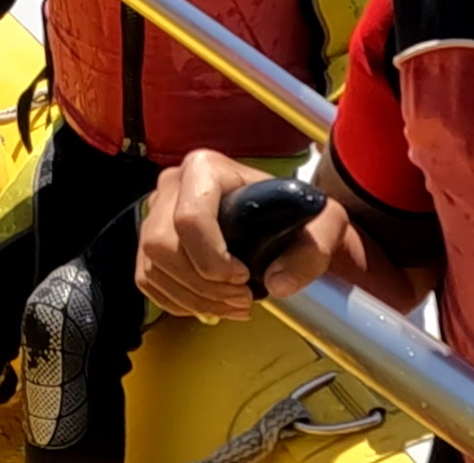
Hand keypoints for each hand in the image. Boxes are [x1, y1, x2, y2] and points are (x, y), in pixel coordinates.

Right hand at [134, 150, 351, 320]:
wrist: (281, 219)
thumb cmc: (297, 216)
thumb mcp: (325, 222)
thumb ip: (315, 249)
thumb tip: (276, 284)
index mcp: (206, 168)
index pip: (189, 218)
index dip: (212, 258)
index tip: (244, 277)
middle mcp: (172, 184)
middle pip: (161, 245)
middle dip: (202, 285)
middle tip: (242, 299)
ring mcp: (156, 212)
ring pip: (152, 265)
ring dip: (193, 298)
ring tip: (232, 305)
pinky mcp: (149, 240)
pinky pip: (147, 279)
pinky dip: (177, 301)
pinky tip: (209, 304)